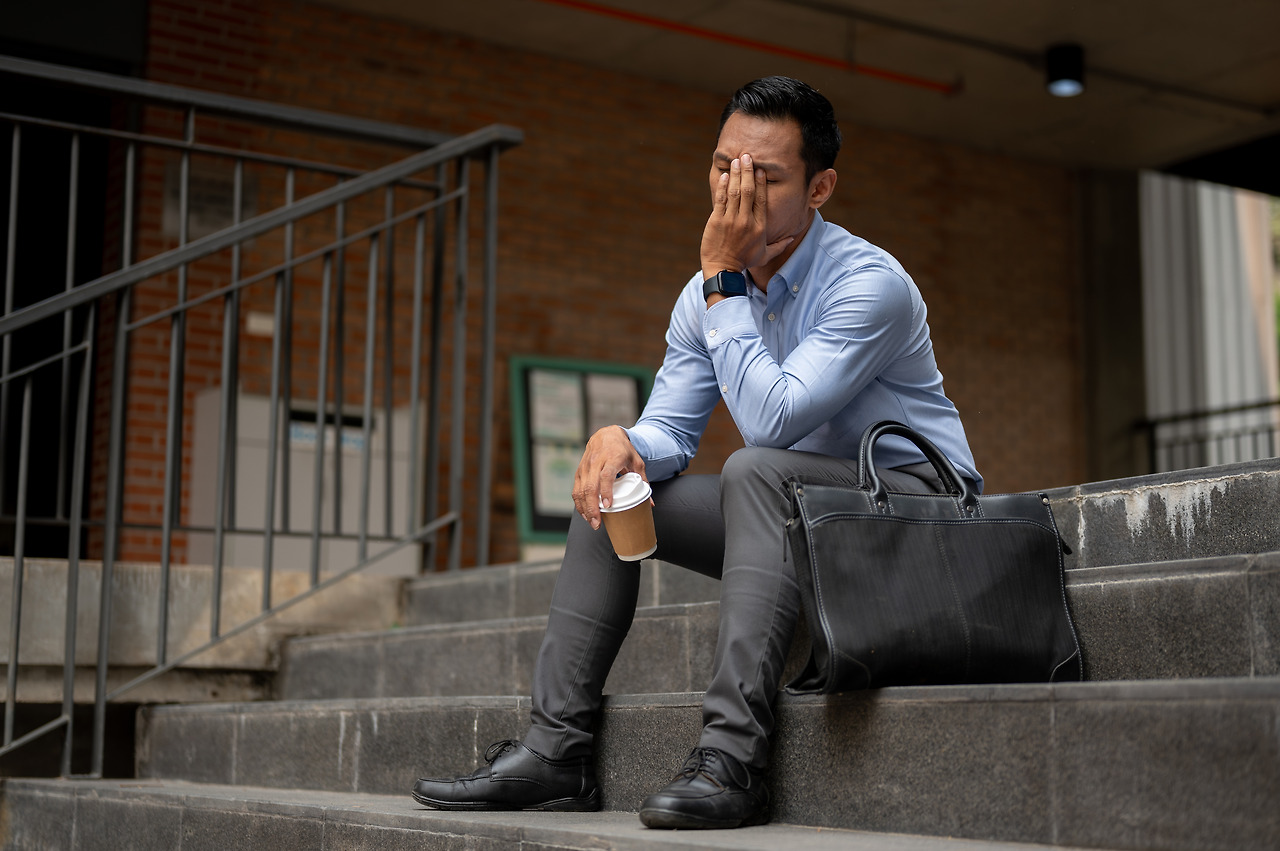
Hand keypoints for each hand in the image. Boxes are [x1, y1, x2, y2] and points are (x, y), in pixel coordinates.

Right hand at [572, 426, 647, 529]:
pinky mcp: (579, 471)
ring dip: (585, 508)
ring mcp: (586, 466)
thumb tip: (651, 503)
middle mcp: (596, 461)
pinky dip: (579, 503)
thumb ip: (643, 481)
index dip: (606, 491)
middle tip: (598, 523)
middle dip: (593, 507)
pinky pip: (576, 489)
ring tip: (592, 522)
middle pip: (591, 486)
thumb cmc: (623, 449)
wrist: (606, 434)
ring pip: (581, 490)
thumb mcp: (636, 461)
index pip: (606, 475)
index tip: (608, 505)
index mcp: (612, 457)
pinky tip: (585, 514)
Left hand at [700, 153, 792, 278]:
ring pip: (735, 192)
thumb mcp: (765, 255)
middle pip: (748, 191)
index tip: (760, 170)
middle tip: (747, 156)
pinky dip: (723, 186)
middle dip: (748, 171)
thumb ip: (779, 245)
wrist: (723, 271)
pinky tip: (726, 175)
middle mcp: (746, 221)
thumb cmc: (744, 262)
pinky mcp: (716, 221)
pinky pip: (721, 200)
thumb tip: (791, 238)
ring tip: (736, 160)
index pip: (761, 199)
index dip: (760, 182)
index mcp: (760, 226)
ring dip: (736, 174)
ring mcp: (731, 220)